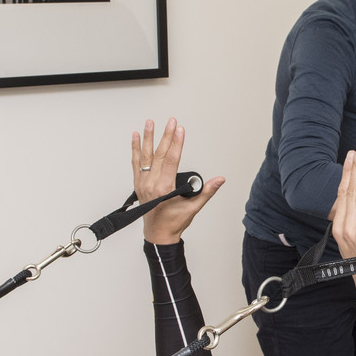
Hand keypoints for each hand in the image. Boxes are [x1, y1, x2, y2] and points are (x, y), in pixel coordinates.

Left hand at [132, 118, 224, 244]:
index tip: (180, 130)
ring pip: (145, 156)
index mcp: (164, 189)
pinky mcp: (138, 184)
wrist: (158, 235)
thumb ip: (207, 192)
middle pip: (159, 155)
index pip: (171, 160)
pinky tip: (136, 136)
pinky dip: (135, 149)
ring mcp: (142, 183)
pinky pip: (135, 163)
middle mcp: (151, 184)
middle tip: (171, 121)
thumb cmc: (174, 222)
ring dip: (148, 138)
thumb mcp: (194, 208)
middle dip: (166, 136)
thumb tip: (220, 179)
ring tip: (150, 122)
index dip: (176, 143)